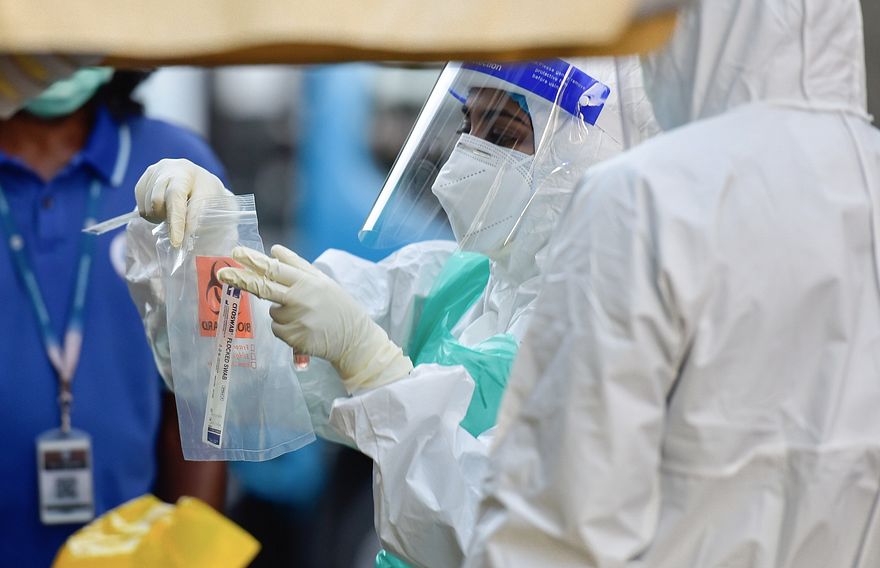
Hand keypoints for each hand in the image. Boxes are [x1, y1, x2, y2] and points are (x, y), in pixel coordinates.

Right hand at [134, 158, 230, 246]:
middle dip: (167, 218)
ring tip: (173, 213)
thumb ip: (198, 214)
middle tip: (179, 224)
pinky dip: (152, 214)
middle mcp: (164, 168)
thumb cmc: (206, 192)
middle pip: (156, 201)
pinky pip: (140, 207)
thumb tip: (188, 231)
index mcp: (184, 171)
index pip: (175, 196)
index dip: (175, 220)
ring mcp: (151, 174)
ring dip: (160, 217)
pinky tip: (164, 209)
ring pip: (146, 207)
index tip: (176, 241)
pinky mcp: (142, 182)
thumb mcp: (210, 201)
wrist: (198, 180)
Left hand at [217, 244, 412, 392]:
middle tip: (222, 273)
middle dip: (241, 279)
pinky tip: (304, 328)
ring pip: (273, 312)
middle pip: (264, 287)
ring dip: (282, 312)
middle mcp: (300, 299)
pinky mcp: (294, 338)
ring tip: (305, 316)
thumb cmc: (337, 306)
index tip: (236, 253)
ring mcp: (296, 320)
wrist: (354, 338)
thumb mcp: (322, 281)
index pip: (275, 269)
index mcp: (307, 282)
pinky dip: (286, 329)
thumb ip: (297, 265)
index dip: (254, 261)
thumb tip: (274, 250)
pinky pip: (277, 329)